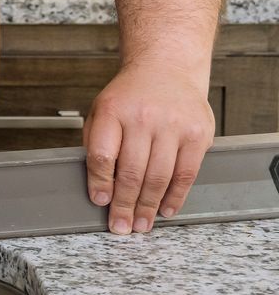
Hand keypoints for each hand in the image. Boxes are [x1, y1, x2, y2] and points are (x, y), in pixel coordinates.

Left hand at [82, 60, 215, 234]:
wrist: (167, 69)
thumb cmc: (130, 95)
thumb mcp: (102, 109)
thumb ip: (97, 142)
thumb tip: (97, 184)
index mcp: (113, 111)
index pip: (103, 155)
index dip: (101, 182)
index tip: (100, 202)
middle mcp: (143, 118)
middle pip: (132, 171)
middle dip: (125, 205)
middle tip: (121, 226)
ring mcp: (173, 126)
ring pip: (159, 176)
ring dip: (149, 206)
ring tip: (142, 224)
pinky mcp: (198, 134)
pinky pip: (186, 173)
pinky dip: (175, 196)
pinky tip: (166, 209)